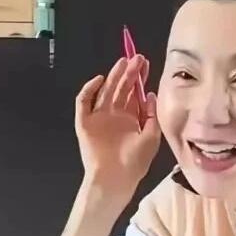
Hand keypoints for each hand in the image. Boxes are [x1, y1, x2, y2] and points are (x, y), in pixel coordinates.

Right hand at [75, 57, 161, 199]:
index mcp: (130, 119)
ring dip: (113, 76)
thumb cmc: (135, 161)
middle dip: (129, 73)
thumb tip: (150, 93)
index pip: (134, 94)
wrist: (115, 178)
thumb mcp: (152, 136)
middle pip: (121, 89)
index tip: (145, 64)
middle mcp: (114, 116)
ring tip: (123, 62)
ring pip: (105, 91)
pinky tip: (100, 80)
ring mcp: (98, 118)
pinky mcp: (84, 122)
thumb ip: (151, 114)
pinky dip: (89, 90)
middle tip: (137, 58)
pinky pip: (83, 102)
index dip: (139, 79)